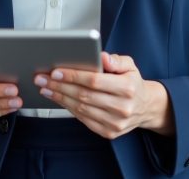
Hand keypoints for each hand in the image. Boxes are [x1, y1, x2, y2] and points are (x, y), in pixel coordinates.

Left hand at [34, 51, 174, 139]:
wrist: (145, 107)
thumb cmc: (133, 83)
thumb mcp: (130, 65)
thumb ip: (115, 60)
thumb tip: (101, 57)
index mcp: (128, 88)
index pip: (94, 81)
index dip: (73, 76)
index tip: (56, 71)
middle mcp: (122, 107)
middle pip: (84, 96)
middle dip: (60, 86)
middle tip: (43, 79)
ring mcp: (115, 122)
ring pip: (81, 109)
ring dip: (60, 98)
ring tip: (46, 88)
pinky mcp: (109, 132)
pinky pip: (83, 119)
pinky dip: (68, 109)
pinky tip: (59, 99)